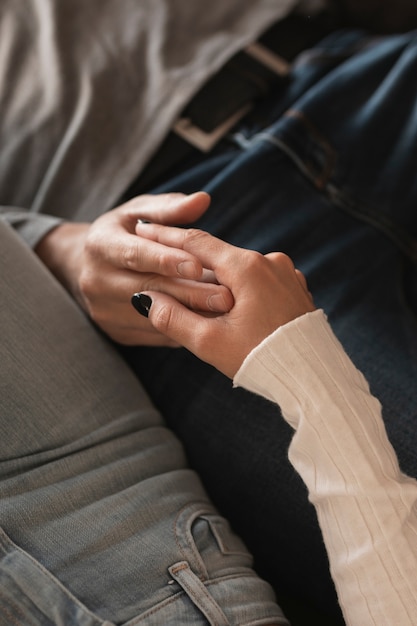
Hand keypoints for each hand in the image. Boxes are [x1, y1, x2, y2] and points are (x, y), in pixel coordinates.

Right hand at [35, 192, 232, 345]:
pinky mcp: (117, 332)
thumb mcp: (140, 213)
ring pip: (152, 317)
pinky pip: (154, 336)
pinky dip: (183, 331)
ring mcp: (103, 311)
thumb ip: (171, 209)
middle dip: (188, 293)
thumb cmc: (126, 232)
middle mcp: (95, 280)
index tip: (197, 266)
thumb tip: (203, 199)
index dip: (165, 260)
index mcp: (100, 245)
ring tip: (225, 312)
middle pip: (147, 289)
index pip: (135, 254)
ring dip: (190, 316)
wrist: (92, 266)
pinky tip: (211, 325)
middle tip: (225, 298)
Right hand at [132, 225, 315, 377]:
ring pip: (240, 270)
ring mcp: (286, 273)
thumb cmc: (262, 360)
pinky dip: (241, 289)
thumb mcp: (209, 342)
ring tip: (196, 295)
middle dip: (192, 264)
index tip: (143, 227)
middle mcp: (270, 261)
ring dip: (219, 280)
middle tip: (165, 264)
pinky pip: (260, 281)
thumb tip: (146, 299)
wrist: (314, 378)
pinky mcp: (295, 288)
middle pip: (219, 256)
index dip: (165, 235)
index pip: (196, 242)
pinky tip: (231, 306)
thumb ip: (172, 317)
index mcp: (247, 267)